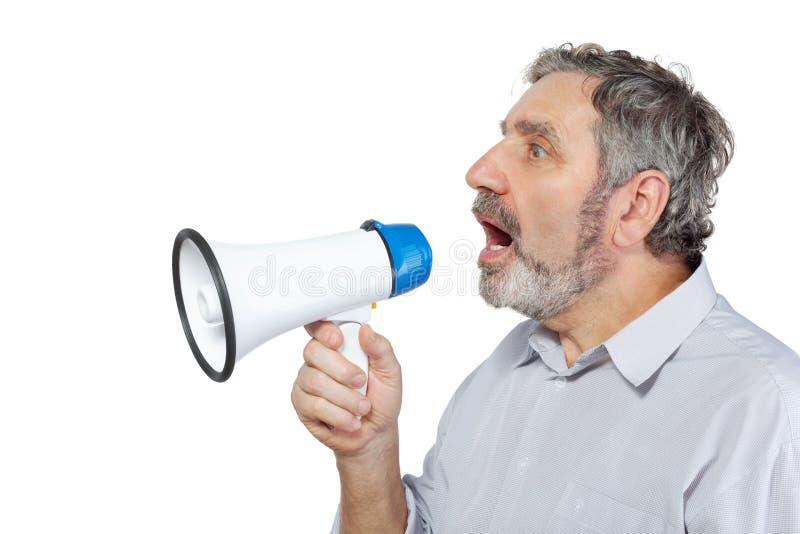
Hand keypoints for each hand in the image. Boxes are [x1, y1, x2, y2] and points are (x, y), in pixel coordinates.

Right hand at [291, 321, 401, 458]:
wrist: (375, 433)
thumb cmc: (381, 399)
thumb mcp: (390, 372)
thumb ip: (381, 348)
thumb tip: (366, 330)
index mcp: (339, 346)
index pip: (320, 327)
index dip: (324, 331)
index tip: (338, 340)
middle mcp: (318, 361)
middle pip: (314, 352)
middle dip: (342, 370)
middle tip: (362, 382)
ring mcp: (307, 382)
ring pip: (315, 381)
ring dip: (345, 398)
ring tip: (362, 408)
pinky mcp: (302, 405)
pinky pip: (314, 405)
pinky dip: (338, 415)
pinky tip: (351, 420)